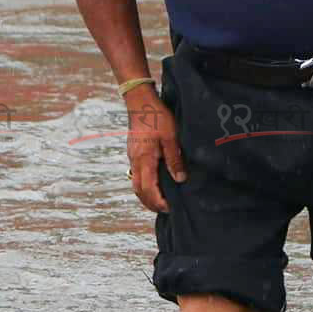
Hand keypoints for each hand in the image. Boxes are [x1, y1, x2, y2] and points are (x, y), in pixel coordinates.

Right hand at [125, 91, 185, 214]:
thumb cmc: (157, 117)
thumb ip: (174, 159)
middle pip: (139, 190)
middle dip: (151, 203)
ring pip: (135, 183)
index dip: (158, 202)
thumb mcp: (171, 137)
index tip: (169, 208)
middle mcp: (135, 161)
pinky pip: (136, 174)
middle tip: (165, 210)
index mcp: (145, 159)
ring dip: (146, 195)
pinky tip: (153, 183)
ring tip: (159, 201)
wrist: (140, 101)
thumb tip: (180, 179)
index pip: (148, 189)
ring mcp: (132, 156)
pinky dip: (143, 185)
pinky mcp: (133, 152)